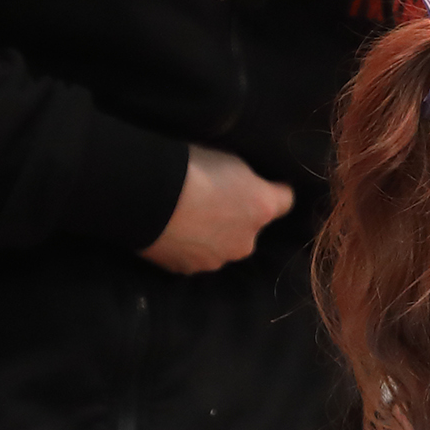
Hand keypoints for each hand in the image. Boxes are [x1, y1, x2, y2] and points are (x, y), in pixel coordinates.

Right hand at [139, 144, 293, 274]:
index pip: (286, 200)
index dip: (275, 190)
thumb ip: (247, 179)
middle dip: (238, 218)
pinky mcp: (189, 270)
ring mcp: (218, 260)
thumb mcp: (230, 160)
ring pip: (222, 246)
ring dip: (212, 235)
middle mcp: (247, 241)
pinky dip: (188, 246)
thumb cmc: (188, 167)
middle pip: (250, 229)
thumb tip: (246, 187)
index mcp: (262, 208)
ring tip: (186, 215)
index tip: (267, 183)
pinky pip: (195, 257)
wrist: (144, 194)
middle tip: (212, 199)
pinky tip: (172, 230)